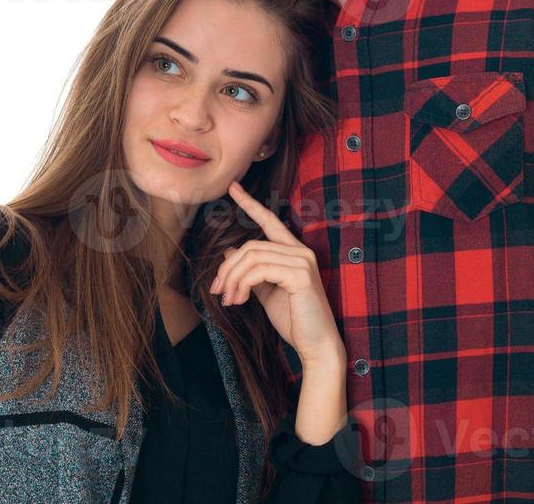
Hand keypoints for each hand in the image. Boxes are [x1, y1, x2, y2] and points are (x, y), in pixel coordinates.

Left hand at [208, 180, 344, 367]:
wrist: (316, 346)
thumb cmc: (294, 320)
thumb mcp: (266, 293)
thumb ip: (251, 272)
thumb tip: (229, 252)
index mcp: (294, 252)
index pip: (270, 221)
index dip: (250, 204)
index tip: (232, 187)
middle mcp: (300, 252)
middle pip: (250, 246)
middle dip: (228, 268)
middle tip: (217, 290)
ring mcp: (302, 261)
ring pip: (251, 257)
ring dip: (233, 279)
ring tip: (229, 299)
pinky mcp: (300, 275)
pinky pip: (260, 270)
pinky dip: (243, 285)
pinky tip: (239, 301)